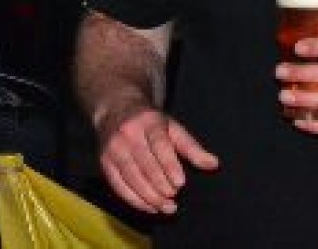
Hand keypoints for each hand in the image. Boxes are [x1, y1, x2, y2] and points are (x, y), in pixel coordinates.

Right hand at [95, 102, 218, 215]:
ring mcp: (113, 149)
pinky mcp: (104, 163)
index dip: (169, 165)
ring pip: (130, 177)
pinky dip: (134, 199)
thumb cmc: (150, 122)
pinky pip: (118, 185)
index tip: (180, 183)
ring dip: (148, 196)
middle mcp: (128, 134)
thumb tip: (213, 164)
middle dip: (159, 184)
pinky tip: (149, 207)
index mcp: (148, 121)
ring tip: (165, 207)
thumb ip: (192, 147)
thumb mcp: (173, 127)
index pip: (159, 144)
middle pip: (144, 163)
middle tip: (174, 199)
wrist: (115, 109)